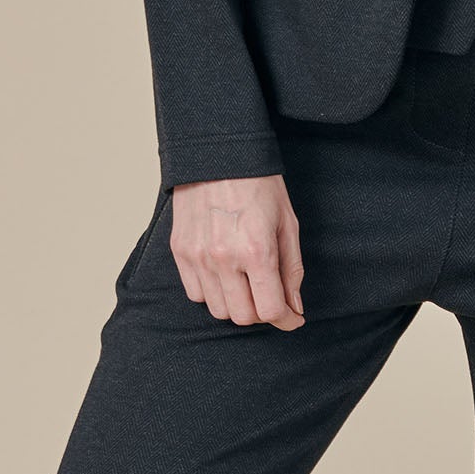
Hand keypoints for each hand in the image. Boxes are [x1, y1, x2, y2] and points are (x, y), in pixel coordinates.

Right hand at [168, 173, 304, 328]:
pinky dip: (212, 292)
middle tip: (270, 295)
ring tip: (247, 281)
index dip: (285, 319)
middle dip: (262, 311)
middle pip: (243, 316)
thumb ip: (292, 270)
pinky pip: (196, 293)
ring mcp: (197, 256)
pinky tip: (224, 274)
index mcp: (256, 250)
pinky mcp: (180, 251)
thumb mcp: (288, 223)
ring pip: (218, 310)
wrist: (218, 154)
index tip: (292, 317)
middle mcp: (223, 258)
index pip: (269, 310)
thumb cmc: (259, 184)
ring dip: (237, 304)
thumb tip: (294, 308)